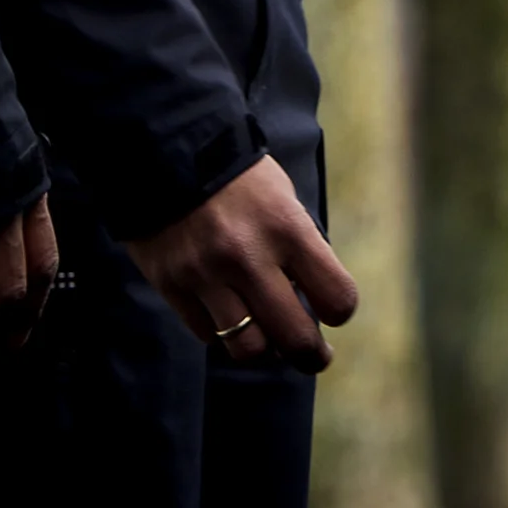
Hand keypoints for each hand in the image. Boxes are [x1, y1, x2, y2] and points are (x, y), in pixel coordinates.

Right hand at [122, 154, 356, 369]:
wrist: (167, 152)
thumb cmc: (238, 178)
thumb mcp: (282, 200)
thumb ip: (299, 248)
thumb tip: (314, 300)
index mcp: (287, 228)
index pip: (336, 297)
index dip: (340, 310)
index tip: (333, 311)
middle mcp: (249, 257)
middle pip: (295, 337)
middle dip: (311, 355)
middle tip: (313, 355)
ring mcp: (207, 275)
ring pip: (247, 348)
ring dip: (262, 348)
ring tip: (268, 340)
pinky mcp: (172, 286)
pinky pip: (206, 333)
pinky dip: (220, 329)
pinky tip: (225, 310)